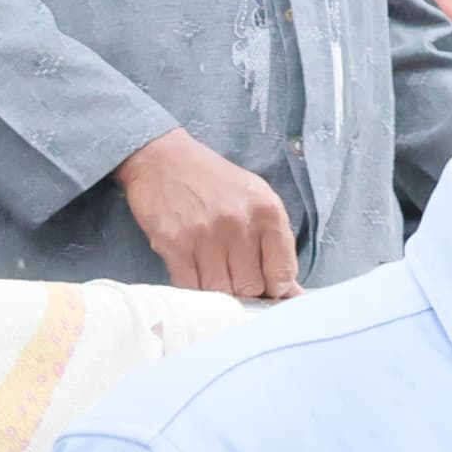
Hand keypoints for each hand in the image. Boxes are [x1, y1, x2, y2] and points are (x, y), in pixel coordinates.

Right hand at [117, 129, 299, 300]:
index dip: (277, 288)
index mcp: (267, 213)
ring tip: (214, 275)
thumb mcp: (256, 200)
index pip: (283, 272)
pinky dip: (193, 289)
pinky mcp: (174, 243)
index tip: (268, 288)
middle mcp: (239, 223)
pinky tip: (193, 275)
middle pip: (251, 286)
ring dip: (218, 292)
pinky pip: (189, 286)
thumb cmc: (214, 182)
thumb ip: (276, 242)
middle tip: (236, 281)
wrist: (161, 158)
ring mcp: (205, 234)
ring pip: (221, 291)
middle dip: (246, 291)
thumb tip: (290, 290)